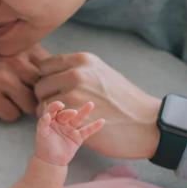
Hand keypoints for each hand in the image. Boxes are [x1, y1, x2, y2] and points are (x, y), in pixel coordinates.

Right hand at [0, 39, 48, 121]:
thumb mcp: (7, 51)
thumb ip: (31, 62)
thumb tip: (58, 82)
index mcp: (23, 50)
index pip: (53, 75)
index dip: (48, 88)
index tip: (40, 93)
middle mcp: (15, 62)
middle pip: (44, 93)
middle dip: (36, 101)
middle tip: (20, 99)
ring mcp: (1, 79)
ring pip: (29, 107)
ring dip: (20, 108)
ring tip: (4, 100)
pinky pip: (11, 115)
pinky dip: (4, 114)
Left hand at [33, 52, 161, 158]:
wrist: (146, 123)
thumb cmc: (126, 102)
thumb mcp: (102, 74)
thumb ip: (79, 71)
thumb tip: (55, 73)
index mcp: (83, 60)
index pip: (45, 66)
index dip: (48, 80)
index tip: (57, 92)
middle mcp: (76, 72)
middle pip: (40, 84)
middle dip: (47, 98)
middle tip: (62, 110)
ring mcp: (73, 93)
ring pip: (42, 103)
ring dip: (50, 114)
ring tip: (67, 119)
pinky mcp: (73, 115)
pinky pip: (49, 118)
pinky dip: (55, 124)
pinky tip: (70, 127)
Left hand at [35, 101, 105, 165]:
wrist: (51, 161)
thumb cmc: (44, 146)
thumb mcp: (41, 134)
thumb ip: (43, 124)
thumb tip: (47, 115)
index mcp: (51, 120)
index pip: (53, 110)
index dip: (56, 106)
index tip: (60, 105)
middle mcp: (61, 123)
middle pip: (67, 114)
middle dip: (69, 113)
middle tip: (73, 113)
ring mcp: (70, 129)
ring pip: (78, 119)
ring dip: (84, 111)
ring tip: (90, 104)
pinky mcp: (78, 137)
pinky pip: (87, 130)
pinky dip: (95, 126)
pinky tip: (102, 121)